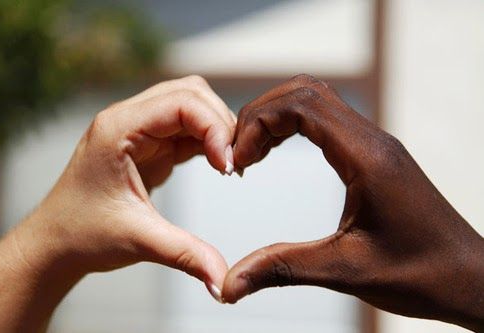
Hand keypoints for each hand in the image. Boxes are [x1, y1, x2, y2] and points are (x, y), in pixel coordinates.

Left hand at [21, 75, 234, 297]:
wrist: (56, 242)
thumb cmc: (82, 234)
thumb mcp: (138, 240)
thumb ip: (185, 254)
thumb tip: (223, 279)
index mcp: (118, 128)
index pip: (182, 102)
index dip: (214, 128)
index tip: (228, 166)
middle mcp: (128, 119)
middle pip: (191, 94)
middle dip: (219, 124)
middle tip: (233, 163)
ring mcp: (139, 130)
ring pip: (192, 106)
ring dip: (216, 130)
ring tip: (227, 165)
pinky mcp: (149, 144)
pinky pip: (187, 128)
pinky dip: (208, 141)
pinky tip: (217, 165)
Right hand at [222, 74, 483, 330]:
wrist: (469, 278)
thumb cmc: (421, 273)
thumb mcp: (345, 270)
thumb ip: (283, 269)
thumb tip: (231, 283)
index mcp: (367, 158)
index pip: (301, 107)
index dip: (258, 123)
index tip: (237, 160)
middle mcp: (372, 141)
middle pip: (304, 93)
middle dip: (261, 114)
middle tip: (237, 153)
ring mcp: (375, 145)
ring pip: (315, 101)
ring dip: (276, 117)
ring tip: (252, 153)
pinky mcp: (374, 155)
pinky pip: (327, 121)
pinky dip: (294, 128)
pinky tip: (278, 153)